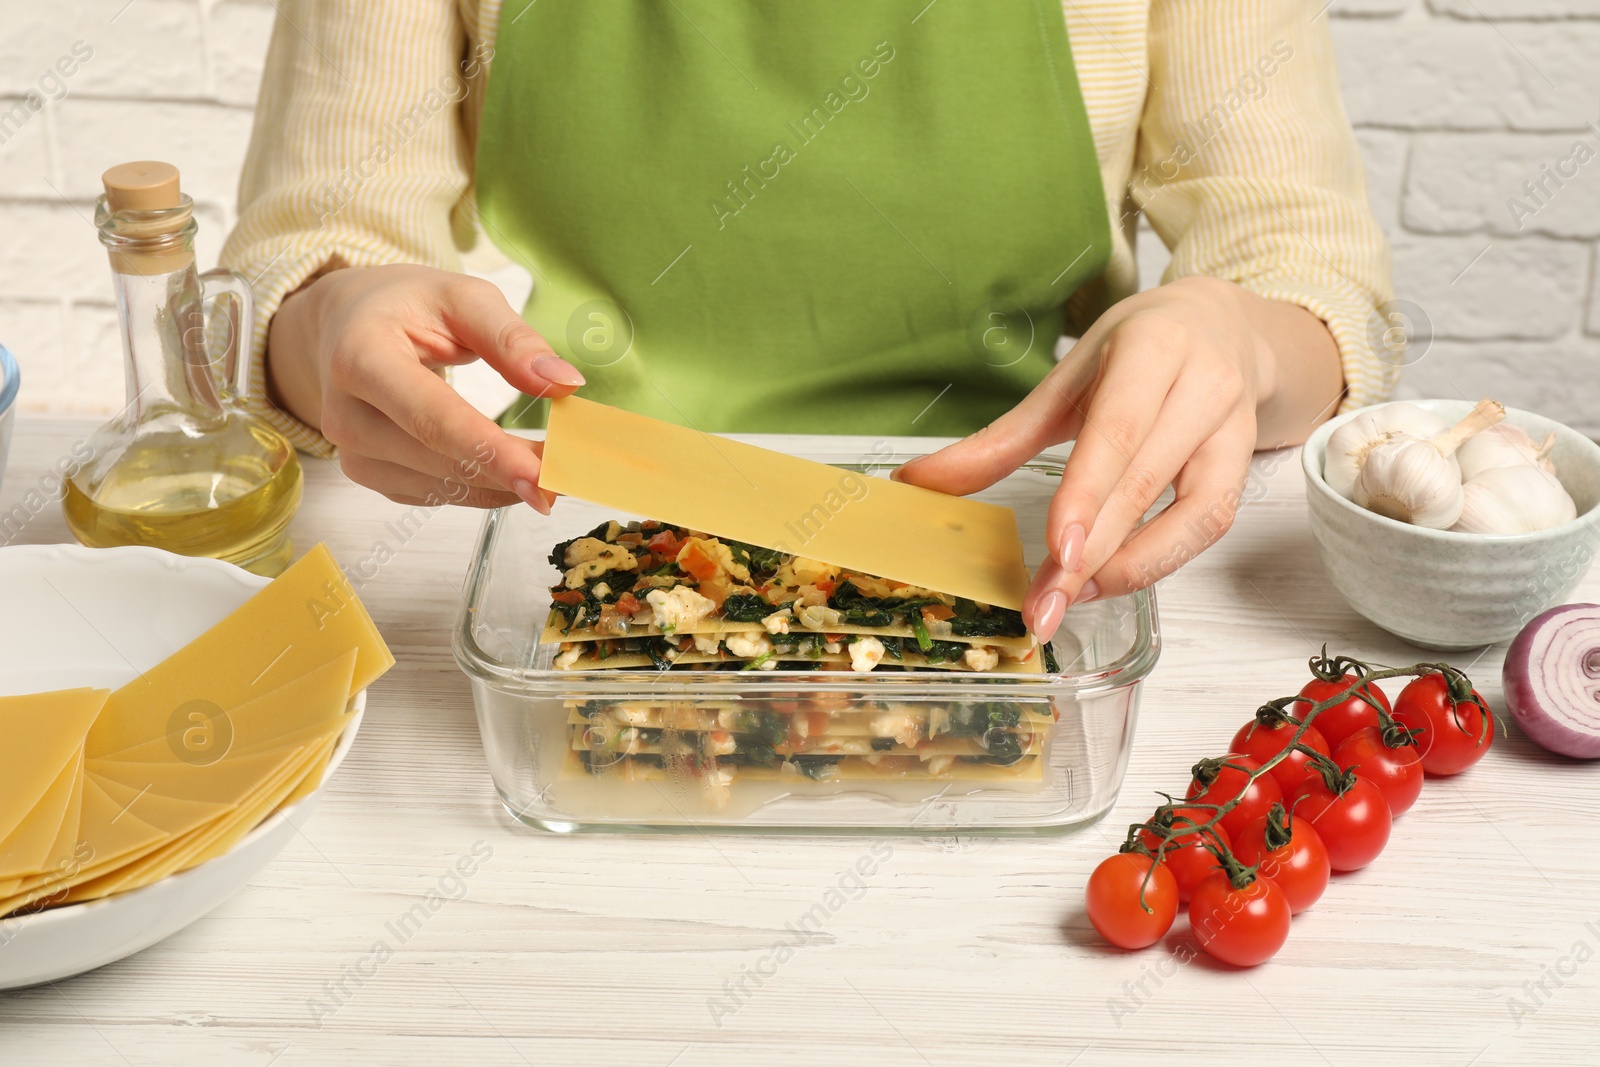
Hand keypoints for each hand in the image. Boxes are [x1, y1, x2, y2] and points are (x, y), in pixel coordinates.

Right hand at [266, 263, 584, 509]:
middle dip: (508, 470)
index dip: (488, 450)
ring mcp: (352, 451)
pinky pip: (433, 495)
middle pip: (436, 458)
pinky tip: (511, 473)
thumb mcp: (463, 298)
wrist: (344, 324)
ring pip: (439, 486)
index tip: (541, 474)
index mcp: (360, 356)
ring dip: (501, 485)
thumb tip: (564, 383)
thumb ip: (512, 339)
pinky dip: (480, 488)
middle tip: (570, 471)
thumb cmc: (407, 305)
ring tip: (549, 467)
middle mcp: (344, 412)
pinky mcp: (368, 474)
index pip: (430, 415)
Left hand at [894, 276, 1341, 636]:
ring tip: (1072, 597)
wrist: (1222, 327)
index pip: (1117, 432)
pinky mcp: (1245, 463)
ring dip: (1129, 567)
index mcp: (1151, 349)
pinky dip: (1161, 559)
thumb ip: (999, 439)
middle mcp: (1203, 385)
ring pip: (1192, 512)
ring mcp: (1233, 426)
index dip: (1086, 496)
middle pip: (1144, 481)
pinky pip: (1211, 523)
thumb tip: (919, 481)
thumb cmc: (1136, 351)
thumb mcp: (1064, 380)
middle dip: (1090, 553)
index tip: (1055, 551)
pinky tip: (1112, 579)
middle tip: (1042, 605)